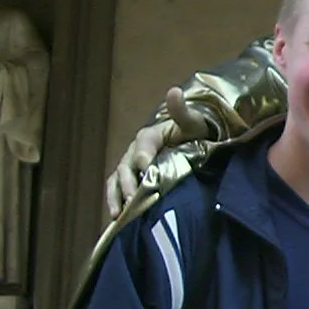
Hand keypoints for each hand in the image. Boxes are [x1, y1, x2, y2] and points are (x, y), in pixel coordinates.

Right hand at [105, 87, 211, 216]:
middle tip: (134, 198)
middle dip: (129, 183)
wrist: (191, 143)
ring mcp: (130, 166)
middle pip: (126, 166)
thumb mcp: (192, 121)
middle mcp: (135, 151)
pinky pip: (116, 190)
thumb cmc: (193, 132)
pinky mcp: (129, 179)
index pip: (143, 145)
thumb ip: (182, 111)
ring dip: (117, 196)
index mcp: (149, 135)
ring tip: (119, 213)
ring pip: (117, 180)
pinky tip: (117, 218)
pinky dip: (115, 202)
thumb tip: (174, 91)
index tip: (146, 169)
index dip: (143, 157)